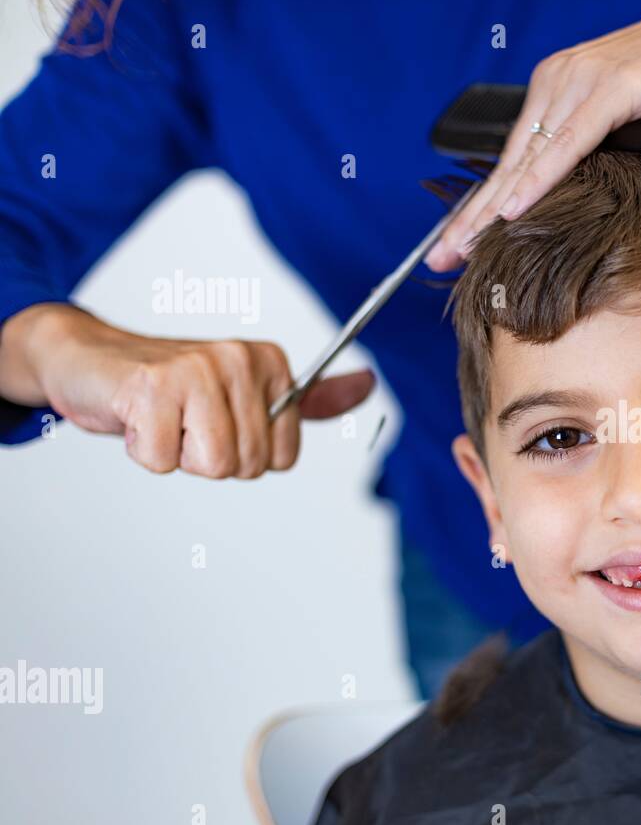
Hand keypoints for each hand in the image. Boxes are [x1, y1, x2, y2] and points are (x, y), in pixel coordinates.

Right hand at [0, 303, 374, 477]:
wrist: (87, 358)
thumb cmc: (167, 386)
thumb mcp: (244, 392)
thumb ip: (307, 399)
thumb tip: (368, 385)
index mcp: (271, 362)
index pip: (282, 457)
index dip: (242, 453)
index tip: (213, 419)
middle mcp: (240, 359)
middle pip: (245, 466)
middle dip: (206, 456)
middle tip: (181, 420)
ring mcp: (197, 370)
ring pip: (212, 465)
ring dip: (177, 454)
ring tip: (163, 419)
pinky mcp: (152, 387)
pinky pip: (164, 461)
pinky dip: (144, 451)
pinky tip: (137, 418)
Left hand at [424, 0, 640, 271]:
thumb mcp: (640, 125)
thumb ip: (606, 153)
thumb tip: (590, 198)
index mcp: (561, 88)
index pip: (514, 160)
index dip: (481, 206)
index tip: (456, 245)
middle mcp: (562, 80)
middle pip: (509, 162)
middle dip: (470, 215)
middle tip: (440, 257)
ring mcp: (584, 80)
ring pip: (529, 156)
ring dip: (493, 208)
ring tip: (464, 246)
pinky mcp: (615, 86)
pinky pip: (569, 142)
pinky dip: (540, 179)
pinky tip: (514, 209)